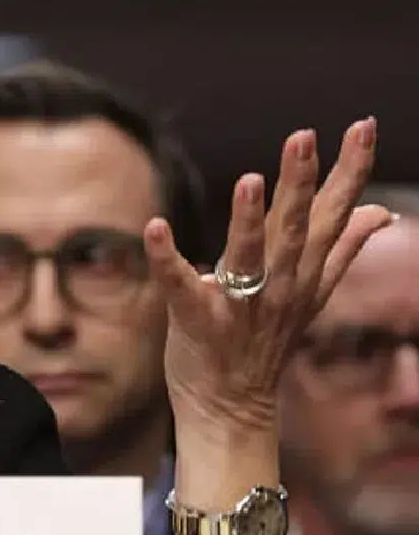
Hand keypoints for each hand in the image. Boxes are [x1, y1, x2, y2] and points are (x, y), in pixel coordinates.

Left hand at [145, 118, 392, 431]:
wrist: (231, 408)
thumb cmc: (264, 340)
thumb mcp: (312, 293)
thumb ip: (341, 249)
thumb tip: (380, 212)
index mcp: (303, 272)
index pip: (334, 216)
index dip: (349, 171)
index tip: (363, 126)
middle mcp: (279, 287)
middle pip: (295, 229)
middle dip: (301, 184)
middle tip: (304, 137)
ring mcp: (239, 307)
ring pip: (248, 258)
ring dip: (249, 220)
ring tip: (250, 181)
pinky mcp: (197, 322)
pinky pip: (181, 287)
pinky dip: (167, 260)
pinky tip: (154, 229)